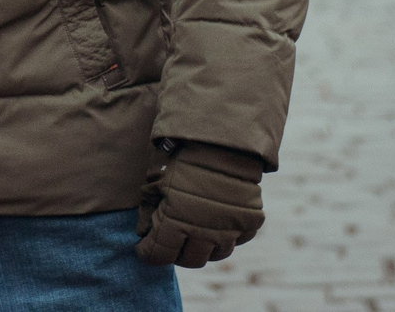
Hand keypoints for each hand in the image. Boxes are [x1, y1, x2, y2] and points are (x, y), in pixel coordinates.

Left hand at [135, 142, 263, 268]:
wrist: (222, 134)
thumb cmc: (180, 151)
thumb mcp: (154, 177)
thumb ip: (148, 209)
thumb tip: (144, 232)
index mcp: (177, 221)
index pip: (159, 255)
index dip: (148, 253)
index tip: (144, 247)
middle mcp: (205, 231)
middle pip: (189, 259)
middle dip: (175, 252)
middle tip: (170, 239)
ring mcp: (231, 228)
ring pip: (215, 254)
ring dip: (203, 246)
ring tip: (194, 231)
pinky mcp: (250, 221)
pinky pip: (238, 239)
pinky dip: (228, 234)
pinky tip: (218, 220)